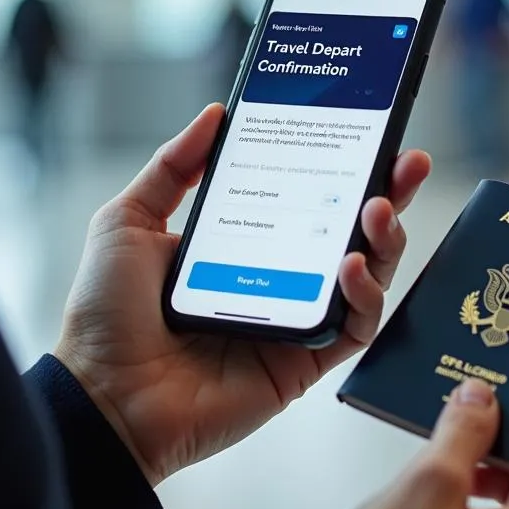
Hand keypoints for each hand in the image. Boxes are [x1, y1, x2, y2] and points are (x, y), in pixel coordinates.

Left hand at [54, 104, 430, 486]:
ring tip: (379, 208)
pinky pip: (355, 327)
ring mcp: (296, 317)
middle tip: (405, 160)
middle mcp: (279, 275)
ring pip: (366, 275)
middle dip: (386, 192)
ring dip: (384, 239)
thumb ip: (172, 167)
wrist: (103, 395)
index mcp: (244, 240)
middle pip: (349, 229)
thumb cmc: (107, 312)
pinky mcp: (306, 360)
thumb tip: (214, 114)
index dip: (339, 164)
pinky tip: (352, 266)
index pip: (305, 194)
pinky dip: (366, 296)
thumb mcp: (129, 220)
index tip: (364, 130)